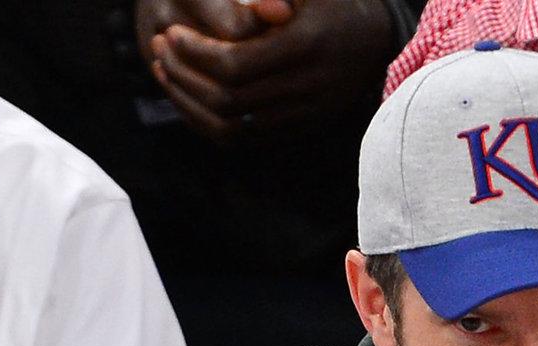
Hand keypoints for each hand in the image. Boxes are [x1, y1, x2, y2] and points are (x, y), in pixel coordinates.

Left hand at [142, 0, 396, 142]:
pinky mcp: (299, 129)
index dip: (195, 52)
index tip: (171, 31)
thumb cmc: (332, 3)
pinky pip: (244, 139)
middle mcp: (308, 87)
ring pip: (231, 126)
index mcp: (307, 47)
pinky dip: (208, 122)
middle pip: (228, 99)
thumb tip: (245, 9)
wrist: (376, 43)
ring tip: (167, 72)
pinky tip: (189, 97)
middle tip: (161, 49)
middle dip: (185, 75)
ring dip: (190, 102)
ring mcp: (305, 114)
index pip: (236, 64)